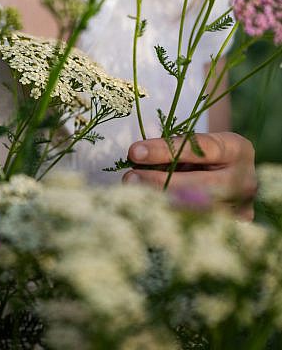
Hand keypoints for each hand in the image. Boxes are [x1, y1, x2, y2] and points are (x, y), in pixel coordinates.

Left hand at [123, 131, 255, 216]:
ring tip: (136, 195)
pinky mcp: (234, 230)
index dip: (164, 151)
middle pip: (200, 185)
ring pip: (197, 210)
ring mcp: (242, 209)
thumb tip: (138, 158)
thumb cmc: (202, 155)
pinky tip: (150, 213)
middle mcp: (245, 180)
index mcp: (237, 148)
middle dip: (160, 181)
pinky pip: (198, 226)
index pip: (198, 149)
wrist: (228, 177)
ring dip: (162, 202)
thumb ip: (172, 150)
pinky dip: (171, 219)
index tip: (135, 152)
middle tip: (130, 178)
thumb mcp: (193, 145)